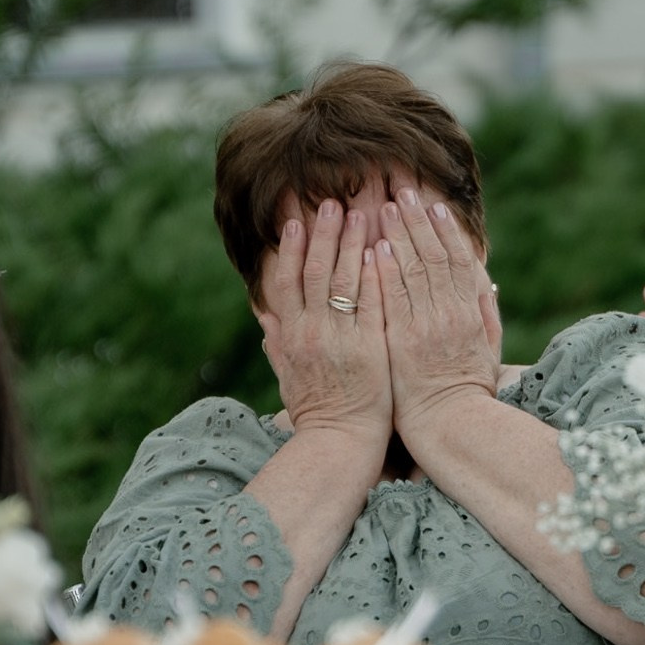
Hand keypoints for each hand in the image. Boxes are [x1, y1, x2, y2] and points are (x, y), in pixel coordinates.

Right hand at [255, 201, 391, 452]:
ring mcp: (340, 338)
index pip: (286, 282)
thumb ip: (276, 343)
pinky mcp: (369, 346)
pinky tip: (382, 249)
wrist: (339, 442)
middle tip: (330, 202)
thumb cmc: (316, 411)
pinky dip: (375, 274)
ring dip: (351, 243)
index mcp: (289, 336)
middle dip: (323, 234)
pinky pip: (372, 302)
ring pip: (344, 280)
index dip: (289, 250)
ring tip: (360, 213)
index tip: (294, 221)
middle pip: (314, 272)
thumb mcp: (287, 376)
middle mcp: (311, 332)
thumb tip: (262, 317)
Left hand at [376, 188, 502, 438]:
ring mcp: (426, 326)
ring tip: (385, 207)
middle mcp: (451, 313)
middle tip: (403, 191)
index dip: (446, 229)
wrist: (450, 424)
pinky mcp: (402, 341)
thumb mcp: (489, 348)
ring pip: (413, 270)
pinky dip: (386, 271)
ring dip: (399, 236)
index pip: (459, 259)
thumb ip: (488, 313)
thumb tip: (490, 281)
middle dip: (418, 221)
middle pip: (435, 256)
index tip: (434, 205)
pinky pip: (393, 298)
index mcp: (472, 312)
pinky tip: (375, 247)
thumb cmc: (468, 390)